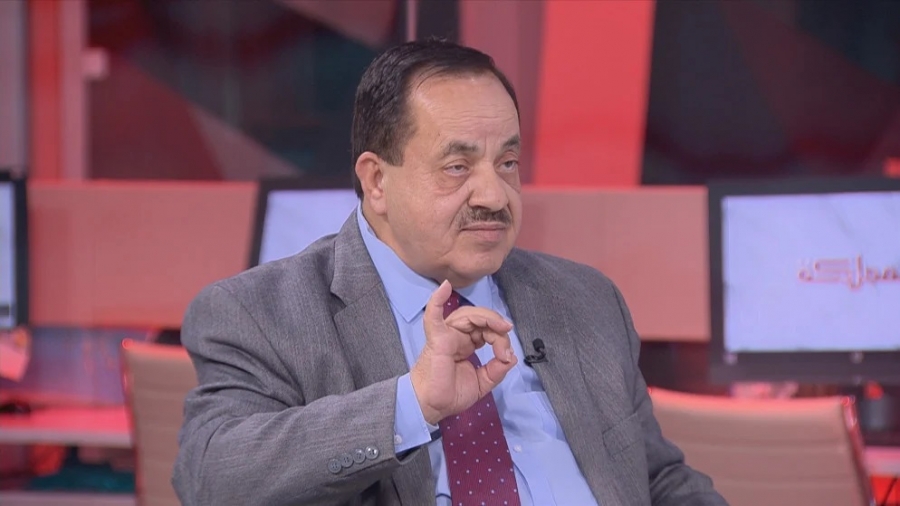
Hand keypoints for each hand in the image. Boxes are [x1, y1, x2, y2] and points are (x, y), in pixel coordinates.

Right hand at [410, 280, 517, 424]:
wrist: (430, 407)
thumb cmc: (450, 395)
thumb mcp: (482, 383)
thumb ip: (496, 370)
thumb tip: (511, 356)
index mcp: (466, 344)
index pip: (487, 331)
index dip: (501, 339)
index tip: (507, 357)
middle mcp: (456, 335)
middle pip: (479, 319)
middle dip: (496, 324)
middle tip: (507, 333)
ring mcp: (446, 334)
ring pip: (467, 314)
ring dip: (487, 317)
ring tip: (500, 327)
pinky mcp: (437, 338)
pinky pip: (433, 315)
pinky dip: (437, 299)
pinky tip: (444, 287)